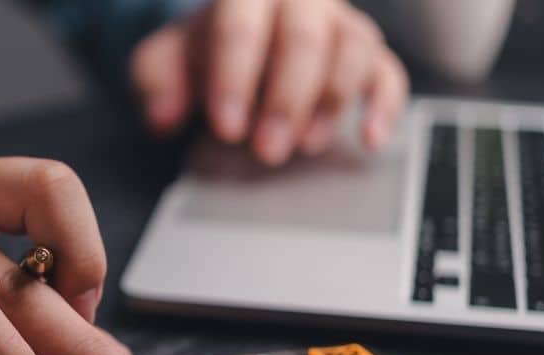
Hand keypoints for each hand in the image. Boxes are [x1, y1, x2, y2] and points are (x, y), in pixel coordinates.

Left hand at [131, 0, 407, 164]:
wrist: (235, 41)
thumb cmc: (201, 53)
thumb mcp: (163, 61)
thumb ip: (155, 81)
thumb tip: (162, 117)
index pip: (240, 26)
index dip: (234, 77)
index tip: (226, 128)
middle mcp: (299, 0)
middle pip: (303, 38)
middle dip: (285, 100)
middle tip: (266, 150)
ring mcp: (338, 23)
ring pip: (351, 50)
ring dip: (330, 103)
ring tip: (303, 146)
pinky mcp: (366, 54)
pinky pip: (388, 72)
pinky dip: (384, 106)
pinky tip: (370, 139)